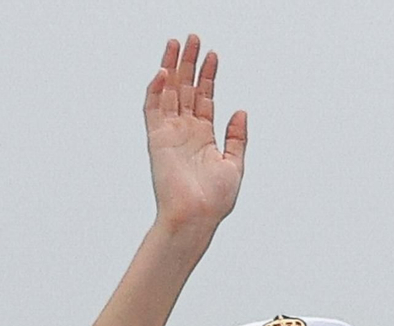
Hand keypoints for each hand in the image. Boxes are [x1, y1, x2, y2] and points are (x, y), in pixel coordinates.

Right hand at [145, 36, 246, 233]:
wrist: (197, 217)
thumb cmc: (214, 201)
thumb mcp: (235, 164)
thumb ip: (237, 137)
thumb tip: (241, 111)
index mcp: (203, 137)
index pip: (204, 97)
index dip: (208, 75)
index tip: (213, 55)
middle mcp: (185, 132)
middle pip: (185, 89)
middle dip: (189, 63)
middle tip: (193, 39)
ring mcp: (169, 134)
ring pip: (168, 92)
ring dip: (171, 68)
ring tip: (177, 44)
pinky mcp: (156, 139)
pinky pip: (152, 110)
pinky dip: (155, 91)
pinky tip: (162, 72)